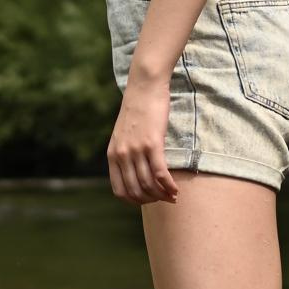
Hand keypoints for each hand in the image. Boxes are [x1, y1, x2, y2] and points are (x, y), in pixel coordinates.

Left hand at [108, 70, 178, 204]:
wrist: (144, 86)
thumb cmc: (137, 109)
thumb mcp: (123, 134)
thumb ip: (125, 153)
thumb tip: (135, 173)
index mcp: (112, 155)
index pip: (120, 191)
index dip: (135, 201)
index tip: (148, 200)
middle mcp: (122, 155)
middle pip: (136, 191)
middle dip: (152, 200)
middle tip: (165, 199)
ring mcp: (136, 150)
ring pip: (149, 184)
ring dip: (162, 195)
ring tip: (173, 195)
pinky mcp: (152, 143)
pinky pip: (160, 173)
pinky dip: (169, 185)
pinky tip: (176, 189)